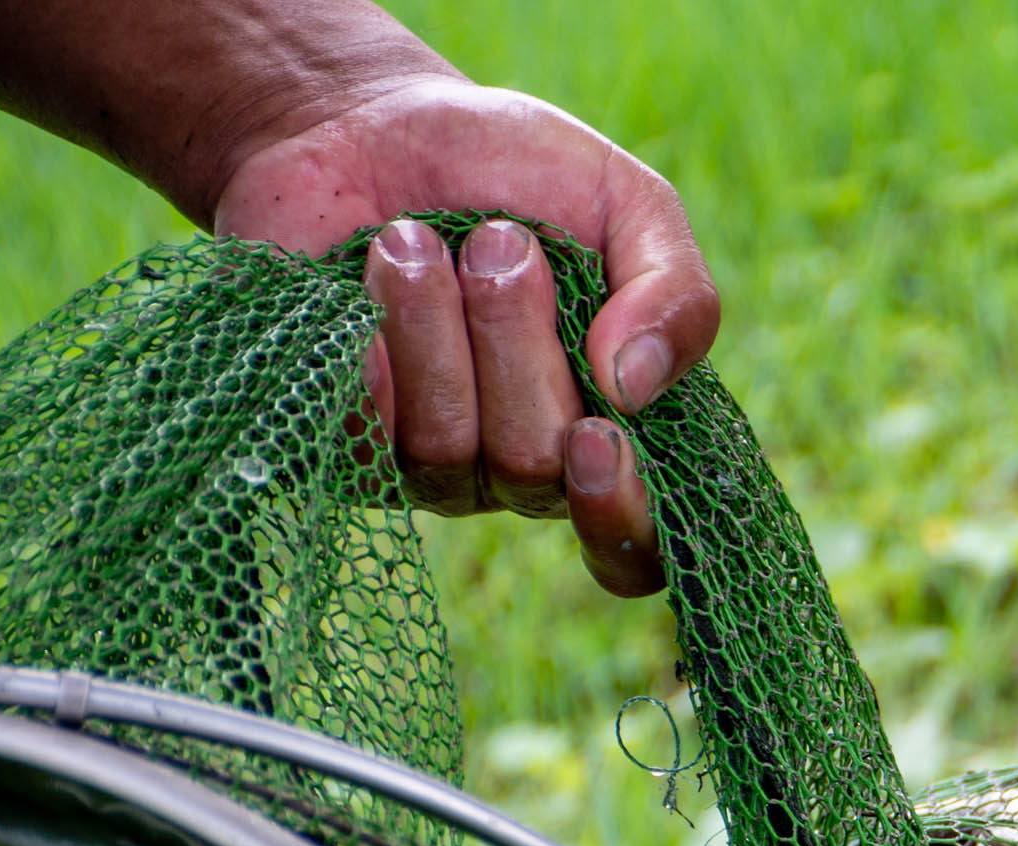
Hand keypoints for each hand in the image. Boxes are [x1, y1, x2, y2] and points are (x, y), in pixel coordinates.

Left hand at [213, 76, 719, 596]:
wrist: (361, 121)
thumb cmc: (512, 168)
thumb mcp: (628, 205)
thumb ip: (676, 295)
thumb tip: (634, 389)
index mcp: (608, 427)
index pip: (631, 551)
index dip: (619, 515)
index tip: (600, 434)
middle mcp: (521, 466)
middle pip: (537, 470)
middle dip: (516, 341)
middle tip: (498, 239)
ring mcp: (428, 464)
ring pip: (450, 449)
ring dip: (434, 325)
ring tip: (414, 238)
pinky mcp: (341, 439)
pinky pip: (363, 435)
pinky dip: (371, 348)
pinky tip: (367, 273)